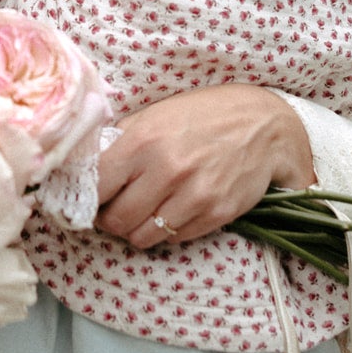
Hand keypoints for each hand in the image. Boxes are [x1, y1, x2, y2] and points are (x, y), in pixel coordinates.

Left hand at [95, 84, 314, 248]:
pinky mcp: (216, 215)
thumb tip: (89, 166)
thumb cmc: (203, 115)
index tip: (91, 197)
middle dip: (110, 218)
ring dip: (135, 229)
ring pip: (142, 236)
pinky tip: (171, 210)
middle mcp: (167, 171)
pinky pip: (174, 238)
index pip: (97, 185)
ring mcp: (194, 196)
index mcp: (144, 141)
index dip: (88, 196)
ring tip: (141, 212)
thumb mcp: (157, 114)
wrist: (262, 124)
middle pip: (116, 219)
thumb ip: (123, 139)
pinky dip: (165, 231)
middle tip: (114, 209)